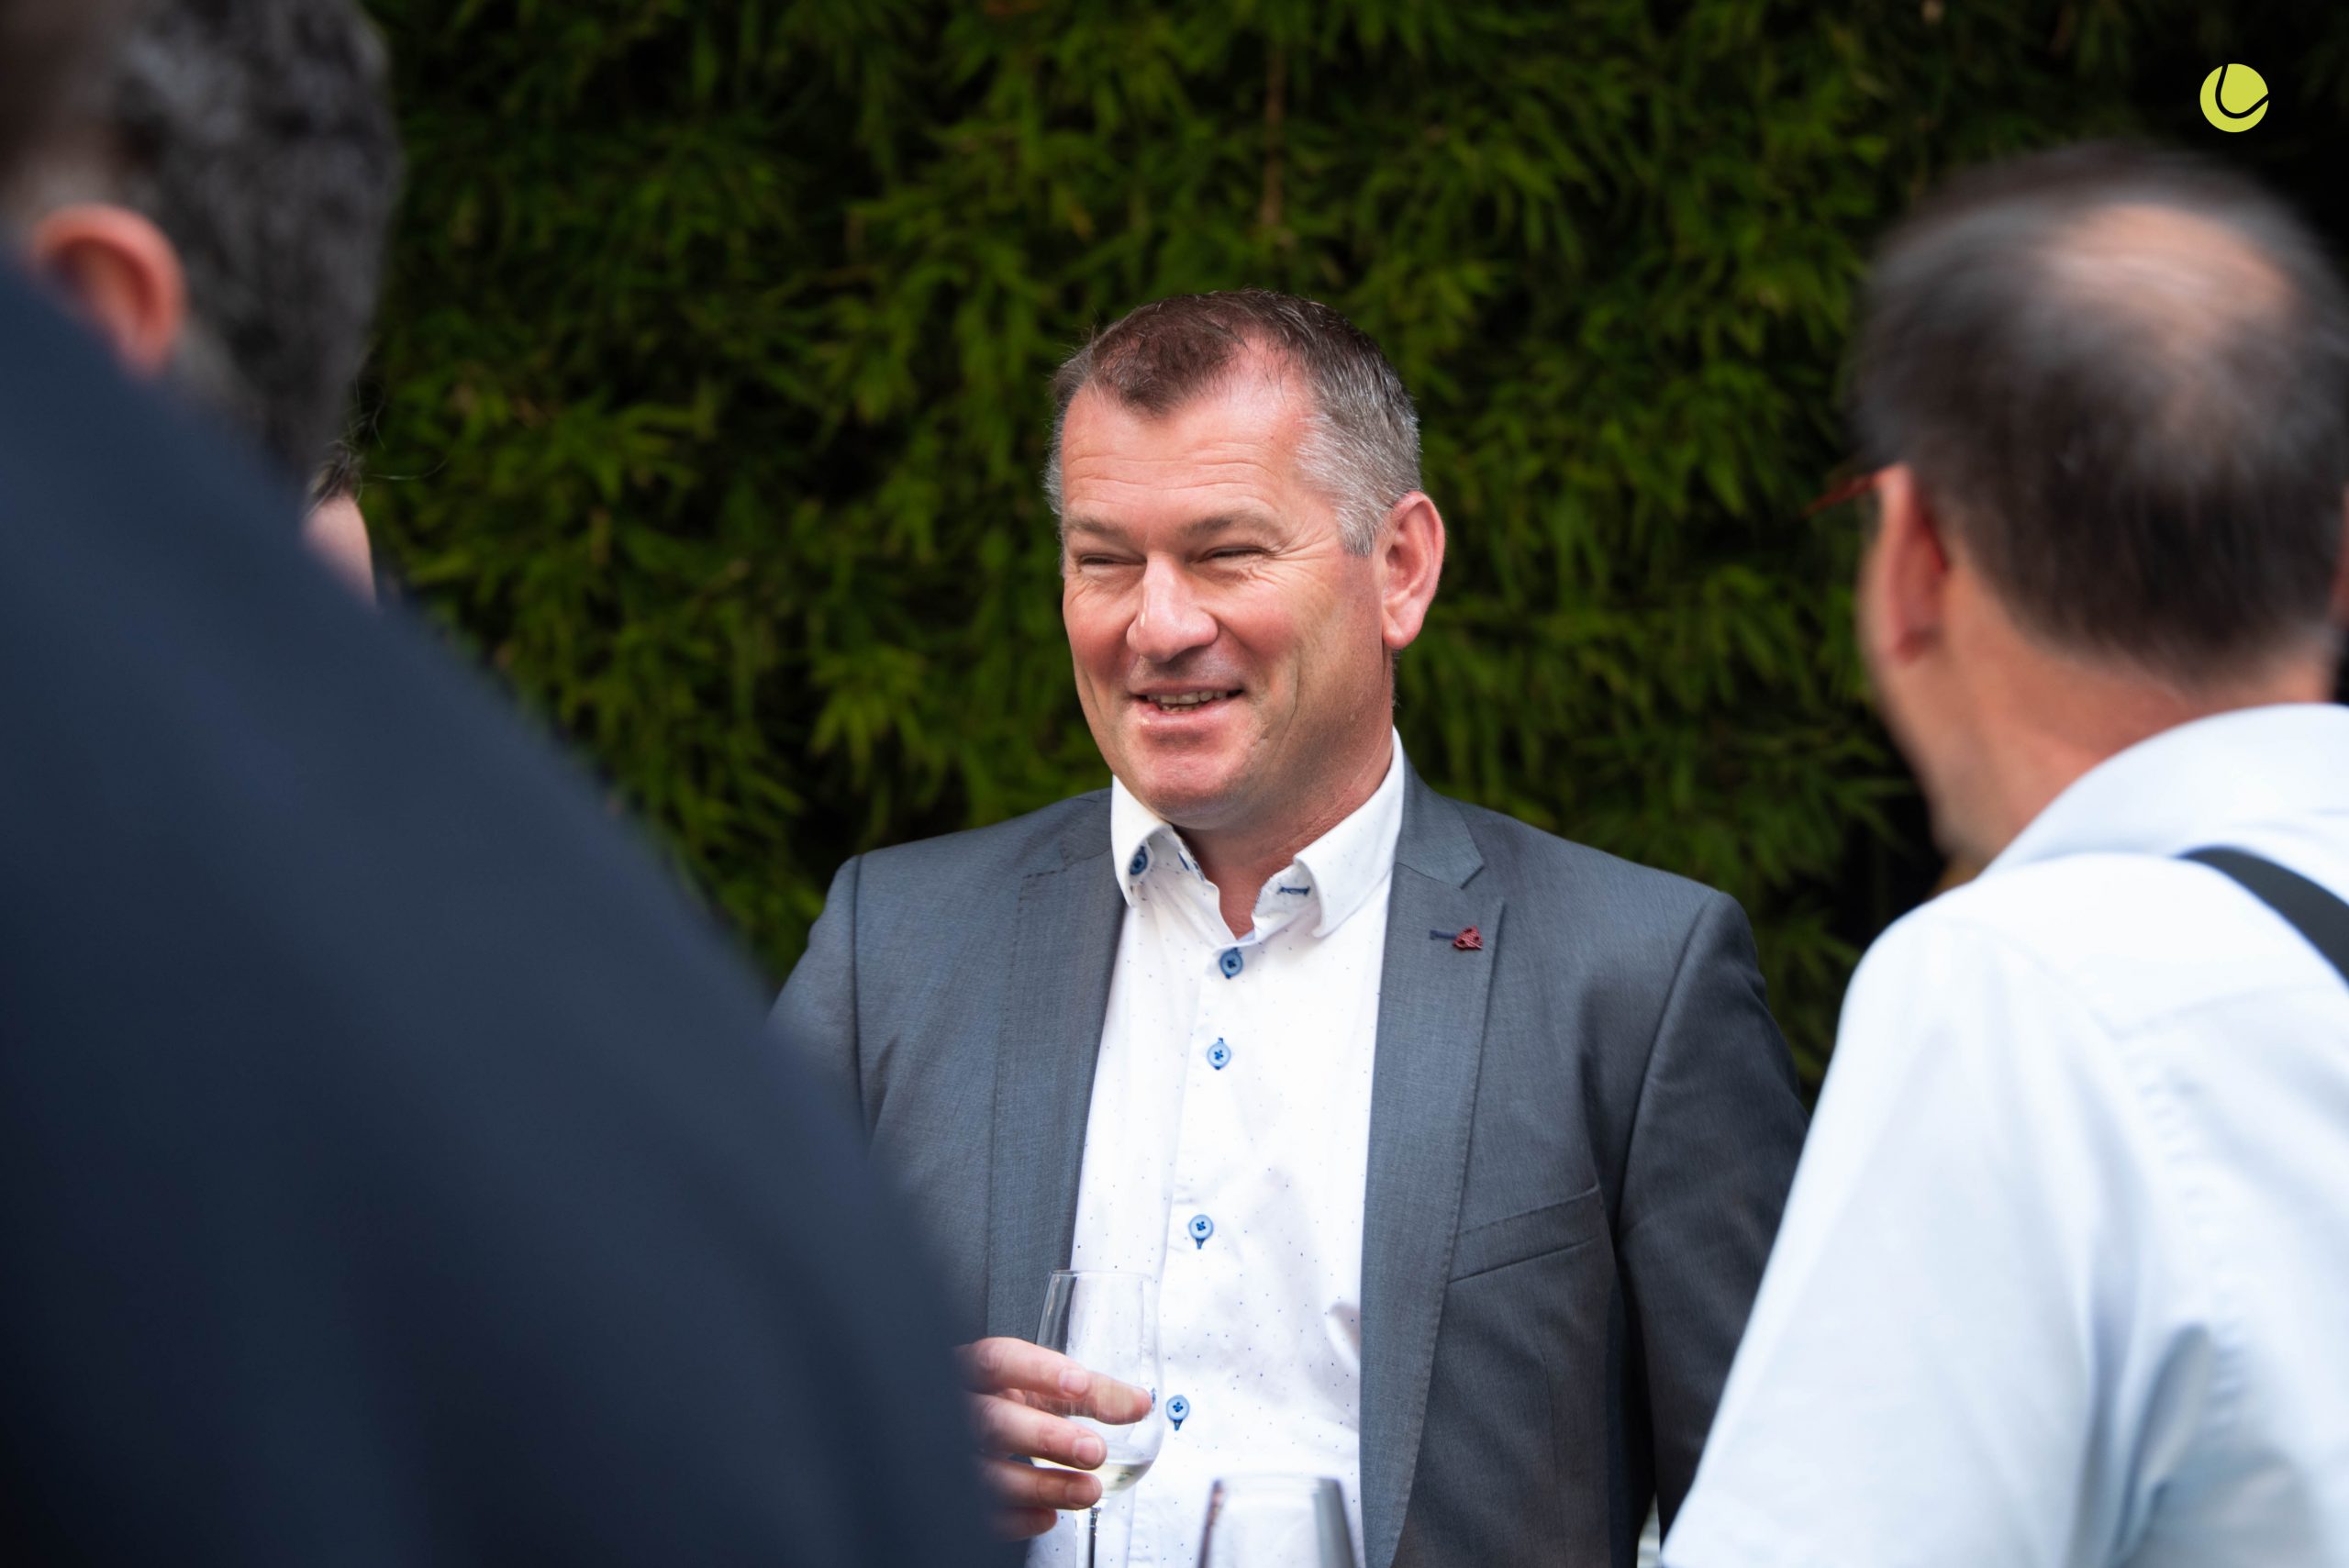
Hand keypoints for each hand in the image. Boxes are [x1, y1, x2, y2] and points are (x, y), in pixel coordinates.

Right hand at [959, 1336, 1154, 1539]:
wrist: (971, 1440)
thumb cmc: (1010, 1406)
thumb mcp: (1043, 1390)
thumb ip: (1091, 1393)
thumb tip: (1138, 1404)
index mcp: (980, 1375)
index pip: (997, 1360)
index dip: (1037, 1371)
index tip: (1080, 1383)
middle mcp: (962, 1412)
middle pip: (992, 1420)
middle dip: (1046, 1436)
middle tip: (1095, 1450)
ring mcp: (956, 1455)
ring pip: (987, 1473)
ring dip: (1042, 1485)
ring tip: (1088, 1490)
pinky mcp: (959, 1495)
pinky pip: (983, 1514)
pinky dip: (1018, 1519)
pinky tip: (1048, 1516)